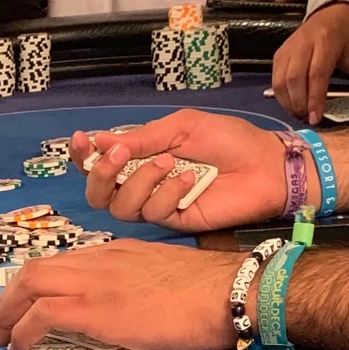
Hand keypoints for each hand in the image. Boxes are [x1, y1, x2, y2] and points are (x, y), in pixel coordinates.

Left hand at [0, 239, 244, 349]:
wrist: (224, 290)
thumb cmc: (204, 288)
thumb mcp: (159, 274)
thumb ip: (132, 281)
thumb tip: (116, 304)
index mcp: (114, 251)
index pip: (60, 262)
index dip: (32, 284)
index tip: (19, 305)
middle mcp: (97, 259)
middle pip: (35, 268)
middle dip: (6, 297)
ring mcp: (94, 280)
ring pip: (30, 283)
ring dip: (5, 313)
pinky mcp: (95, 306)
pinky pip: (43, 314)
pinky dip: (23, 331)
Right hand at [68, 108, 287, 231]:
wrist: (266, 165)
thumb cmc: (228, 139)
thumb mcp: (182, 127)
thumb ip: (142, 138)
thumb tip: (100, 141)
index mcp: (141, 155)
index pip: (99, 160)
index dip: (83, 155)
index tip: (81, 140)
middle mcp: (143, 182)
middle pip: (98, 193)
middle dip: (101, 174)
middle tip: (120, 156)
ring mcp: (158, 204)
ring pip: (121, 206)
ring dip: (139, 181)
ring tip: (168, 163)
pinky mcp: (176, 222)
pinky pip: (154, 213)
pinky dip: (167, 193)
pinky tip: (190, 179)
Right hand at [273, 3, 348, 123]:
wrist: (333, 16)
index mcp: (327, 41)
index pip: (317, 73)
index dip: (315, 98)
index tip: (316, 118)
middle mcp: (304, 42)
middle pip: (294, 77)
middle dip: (299, 103)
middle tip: (307, 118)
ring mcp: (289, 47)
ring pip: (280, 78)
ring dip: (287, 101)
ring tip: (299, 113)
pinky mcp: (280, 53)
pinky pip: (275, 77)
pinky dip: (280, 94)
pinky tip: (291, 103)